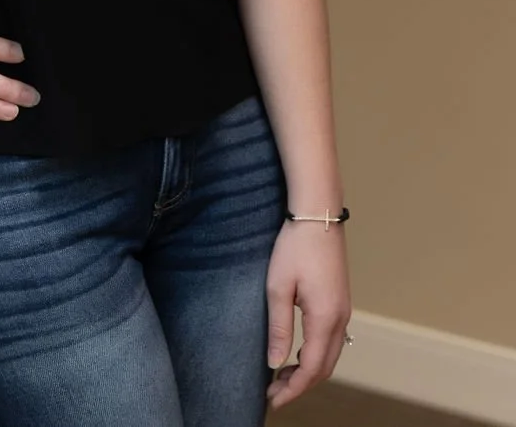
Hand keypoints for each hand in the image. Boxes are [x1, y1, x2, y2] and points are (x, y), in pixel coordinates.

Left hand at [265, 219, 351, 409]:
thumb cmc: (295, 246)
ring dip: (309, 370)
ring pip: (330, 355)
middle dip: (300, 385)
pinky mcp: (340, 300)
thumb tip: (276, 364)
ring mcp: (344, 309)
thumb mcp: (278, 287)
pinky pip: (332, 339)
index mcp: (325, 318)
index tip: (272, 401)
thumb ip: (279, 328)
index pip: (312, 369)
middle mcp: (341, 319)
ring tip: (281, 376)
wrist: (318, 214)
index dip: (293, 389)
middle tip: (273, 393)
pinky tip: (297, 353)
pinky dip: (316, 355)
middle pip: (325, 367)